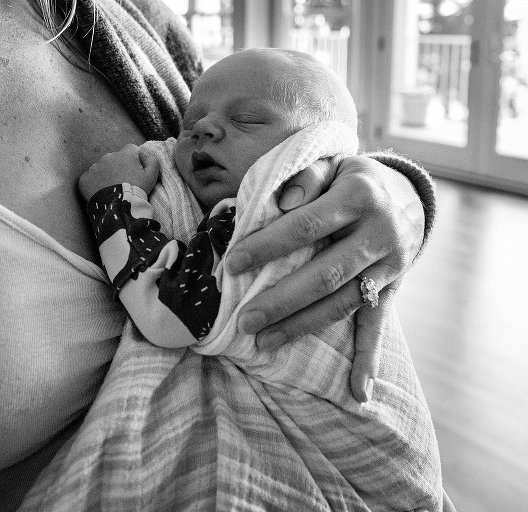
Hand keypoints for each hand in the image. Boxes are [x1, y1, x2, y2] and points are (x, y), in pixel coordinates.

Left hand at [78, 144, 158, 200]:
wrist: (117, 207)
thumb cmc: (136, 190)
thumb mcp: (152, 177)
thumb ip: (153, 161)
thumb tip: (149, 155)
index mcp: (125, 154)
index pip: (131, 149)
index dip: (134, 159)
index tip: (135, 171)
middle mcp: (108, 156)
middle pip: (115, 159)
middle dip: (119, 167)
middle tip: (123, 183)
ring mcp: (95, 167)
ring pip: (102, 168)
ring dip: (106, 175)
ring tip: (112, 189)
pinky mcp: (85, 178)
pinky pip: (90, 178)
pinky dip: (94, 184)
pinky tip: (101, 193)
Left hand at [226, 155, 424, 401]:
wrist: (407, 195)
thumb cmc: (351, 180)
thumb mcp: (332, 164)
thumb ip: (306, 176)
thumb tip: (281, 200)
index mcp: (358, 197)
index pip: (304, 226)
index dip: (267, 246)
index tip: (233, 265)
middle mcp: (379, 234)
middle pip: (324, 274)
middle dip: (281, 300)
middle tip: (245, 320)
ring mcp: (389, 266)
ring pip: (342, 304)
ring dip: (303, 327)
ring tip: (265, 343)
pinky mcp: (392, 289)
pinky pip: (378, 326)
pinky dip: (368, 360)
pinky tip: (358, 392)